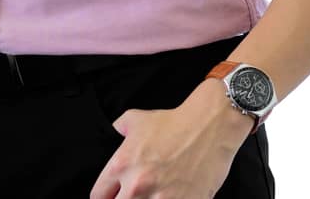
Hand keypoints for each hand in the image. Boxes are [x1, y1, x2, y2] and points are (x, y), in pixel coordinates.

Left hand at [89, 81, 254, 198]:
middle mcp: (137, 185)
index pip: (98, 196)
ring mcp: (161, 198)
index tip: (114, 194)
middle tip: (136, 194)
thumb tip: (114, 134)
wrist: (210, 127)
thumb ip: (119, 129)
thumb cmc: (175, 122)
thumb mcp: (137, 119)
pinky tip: (173, 195)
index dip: (106, 195)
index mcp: (122, 165)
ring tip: (156, 194)